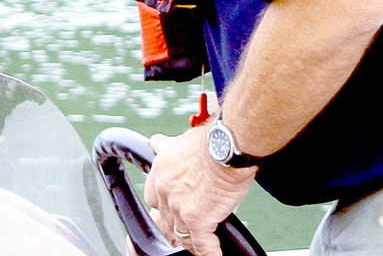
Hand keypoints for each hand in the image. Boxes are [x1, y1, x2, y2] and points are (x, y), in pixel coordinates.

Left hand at [145, 126, 256, 254]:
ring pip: (181, 233)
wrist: (229, 145)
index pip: (154, 196)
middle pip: (166, 217)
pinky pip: (202, 245)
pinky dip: (209, 251)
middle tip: (187, 222)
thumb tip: (156, 142)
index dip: (164, 203)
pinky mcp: (198, 221)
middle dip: (176, 220)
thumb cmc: (213, 138)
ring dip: (191, 237)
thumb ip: (169, 147)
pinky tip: (214, 253)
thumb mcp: (183, 138)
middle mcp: (165, 189)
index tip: (172, 205)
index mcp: (161, 169)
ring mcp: (180, 207)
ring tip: (203, 239)